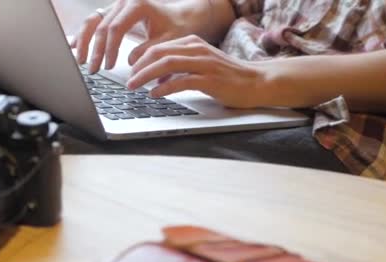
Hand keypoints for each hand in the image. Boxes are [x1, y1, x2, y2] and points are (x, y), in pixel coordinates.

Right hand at [70, 0, 212, 72]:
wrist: (178, 19)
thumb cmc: (175, 29)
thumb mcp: (167, 42)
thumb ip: (149, 51)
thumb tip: (131, 63)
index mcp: (138, 4)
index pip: (117, 28)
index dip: (110, 49)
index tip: (109, 67)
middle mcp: (124, 1)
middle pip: (101, 25)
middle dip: (95, 50)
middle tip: (94, 70)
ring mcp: (115, 6)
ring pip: (92, 22)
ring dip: (84, 42)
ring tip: (82, 62)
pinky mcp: (111, 13)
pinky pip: (93, 22)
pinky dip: (83, 35)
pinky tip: (73, 46)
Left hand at [127, 35, 265, 108]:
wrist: (256, 82)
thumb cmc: (228, 77)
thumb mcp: (202, 65)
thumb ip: (180, 68)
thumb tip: (157, 77)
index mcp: (193, 43)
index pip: (159, 46)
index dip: (141, 59)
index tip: (130, 71)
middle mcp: (197, 49)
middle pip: (159, 52)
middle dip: (139, 67)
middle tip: (128, 80)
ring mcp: (204, 64)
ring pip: (167, 64)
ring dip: (146, 76)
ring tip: (135, 87)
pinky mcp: (210, 80)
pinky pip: (181, 81)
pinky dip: (164, 88)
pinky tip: (155, 94)